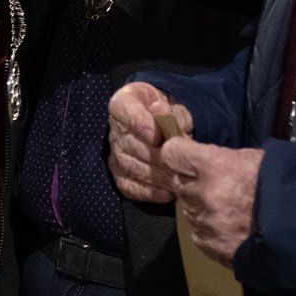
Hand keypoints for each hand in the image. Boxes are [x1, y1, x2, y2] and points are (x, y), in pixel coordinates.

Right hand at [106, 82, 192, 202]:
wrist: (167, 126)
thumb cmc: (172, 113)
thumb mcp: (176, 106)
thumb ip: (175, 113)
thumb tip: (167, 119)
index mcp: (124, 102)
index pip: (126, 112)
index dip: (140, 124)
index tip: (158, 137)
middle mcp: (115, 128)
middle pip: (131, 144)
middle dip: (157, 156)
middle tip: (180, 163)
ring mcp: (115, 153)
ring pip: (132, 167)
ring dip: (157, 175)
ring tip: (180, 179)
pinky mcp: (119, 174)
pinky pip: (130, 186)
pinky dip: (149, 192)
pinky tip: (168, 193)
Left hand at [161, 140, 263, 268]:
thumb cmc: (284, 187)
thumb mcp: (255, 159)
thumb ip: (221, 157)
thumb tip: (203, 157)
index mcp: (214, 168)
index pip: (172, 154)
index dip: (178, 152)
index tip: (184, 154)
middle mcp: (202, 195)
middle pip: (178, 182)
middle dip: (191, 181)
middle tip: (215, 183)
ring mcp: (204, 223)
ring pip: (187, 208)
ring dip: (200, 205)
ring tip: (229, 207)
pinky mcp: (208, 246)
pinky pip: (197, 231)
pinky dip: (208, 228)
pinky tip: (230, 226)